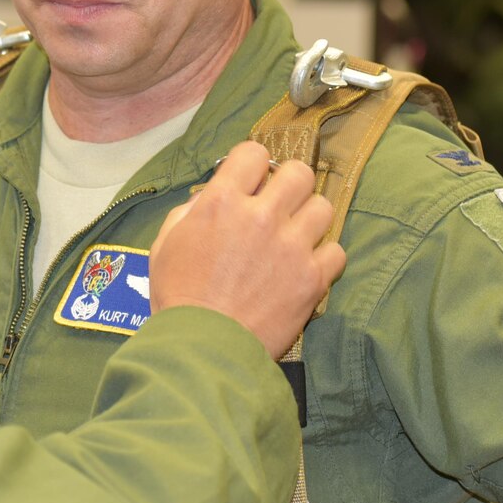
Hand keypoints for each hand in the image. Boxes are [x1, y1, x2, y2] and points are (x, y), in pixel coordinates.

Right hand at [149, 141, 345, 358]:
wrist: (202, 350)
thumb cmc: (178, 299)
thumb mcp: (166, 244)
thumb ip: (190, 211)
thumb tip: (211, 196)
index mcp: (222, 202)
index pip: (254, 153)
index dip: (253, 166)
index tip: (252, 182)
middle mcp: (261, 216)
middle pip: (299, 172)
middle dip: (290, 185)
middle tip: (280, 206)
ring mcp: (291, 247)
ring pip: (323, 207)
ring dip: (309, 219)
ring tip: (295, 238)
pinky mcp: (312, 279)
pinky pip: (336, 251)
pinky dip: (324, 258)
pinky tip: (306, 267)